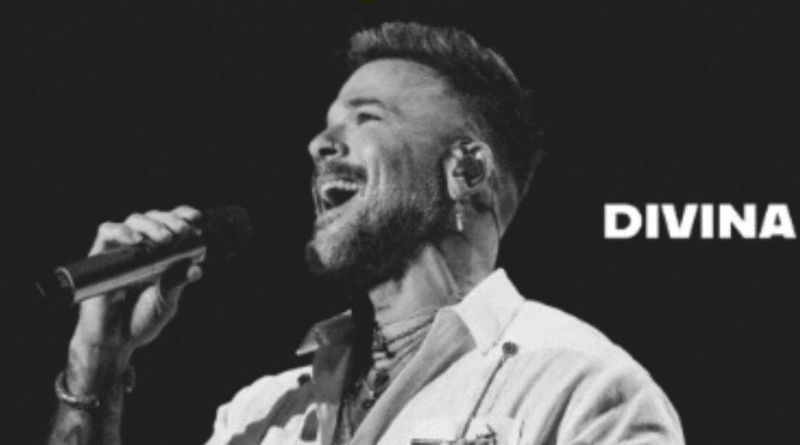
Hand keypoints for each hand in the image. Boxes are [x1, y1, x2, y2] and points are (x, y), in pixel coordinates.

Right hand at [69, 205, 203, 369]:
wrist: (114, 341)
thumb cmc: (140, 321)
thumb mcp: (166, 302)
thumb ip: (177, 283)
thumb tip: (196, 268)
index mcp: (163, 254)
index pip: (172, 225)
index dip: (183, 215)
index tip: (196, 218)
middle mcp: (143, 248)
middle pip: (156, 218)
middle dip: (171, 221)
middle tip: (182, 232)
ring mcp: (121, 251)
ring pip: (135, 220)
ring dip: (152, 225)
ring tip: (165, 239)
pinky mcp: (100, 256)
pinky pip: (107, 233)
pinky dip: (122, 232)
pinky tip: (136, 241)